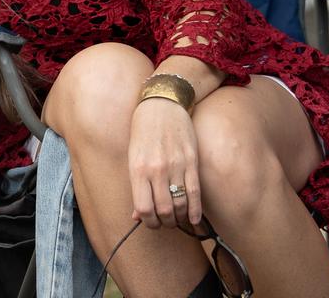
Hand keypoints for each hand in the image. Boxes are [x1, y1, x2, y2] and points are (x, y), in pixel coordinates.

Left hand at [127, 97, 200, 229]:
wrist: (162, 105)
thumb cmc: (143, 132)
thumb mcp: (133, 157)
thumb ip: (136, 187)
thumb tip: (136, 216)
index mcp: (138, 169)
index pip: (143, 208)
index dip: (148, 222)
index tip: (151, 223)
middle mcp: (157, 169)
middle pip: (163, 210)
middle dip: (165, 223)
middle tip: (166, 223)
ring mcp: (176, 165)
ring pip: (181, 204)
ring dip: (180, 218)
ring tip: (177, 219)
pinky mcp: (191, 161)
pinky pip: (195, 192)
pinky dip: (195, 210)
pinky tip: (194, 219)